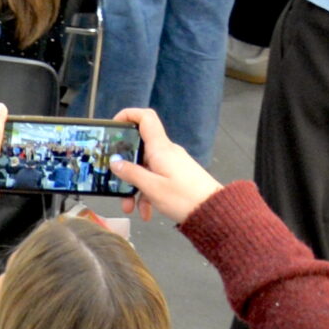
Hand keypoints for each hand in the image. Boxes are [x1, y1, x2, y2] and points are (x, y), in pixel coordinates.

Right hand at [111, 108, 223, 225]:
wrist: (215, 213)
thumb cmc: (186, 198)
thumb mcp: (152, 187)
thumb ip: (131, 173)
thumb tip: (115, 162)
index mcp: (160, 148)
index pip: (145, 118)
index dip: (127, 115)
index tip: (113, 127)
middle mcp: (166, 152)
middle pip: (139, 149)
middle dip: (124, 167)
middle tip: (114, 181)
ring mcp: (172, 164)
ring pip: (145, 168)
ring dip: (135, 186)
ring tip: (130, 207)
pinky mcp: (177, 176)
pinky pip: (156, 179)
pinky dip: (148, 193)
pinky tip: (146, 212)